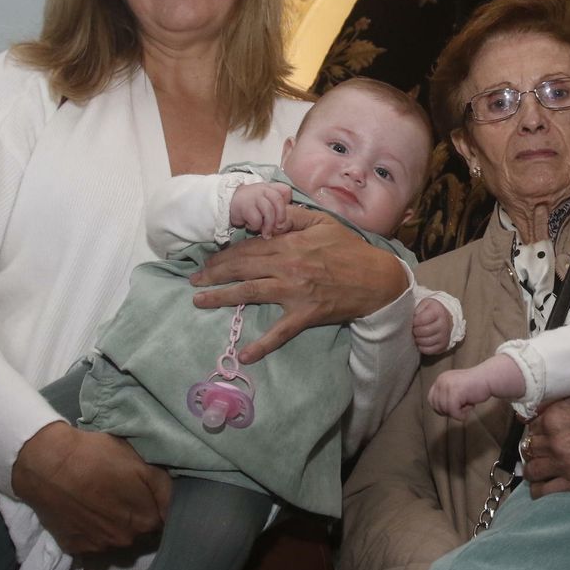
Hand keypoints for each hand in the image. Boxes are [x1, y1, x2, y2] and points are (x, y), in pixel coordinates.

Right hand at [10, 421, 170, 554]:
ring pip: (116, 537)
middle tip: (122, 493)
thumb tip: (173, 503)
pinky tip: (82, 510)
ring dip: (114, 524)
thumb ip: (163, 487)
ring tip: (100, 501)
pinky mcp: (74, 547)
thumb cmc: (99, 457)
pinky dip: (90, 530)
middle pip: (140, 530)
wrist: (48, 464)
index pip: (163, 519)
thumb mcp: (141, 462)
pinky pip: (91, 542)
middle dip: (137, 515)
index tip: (147, 494)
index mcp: (147, 520)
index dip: (158, 506)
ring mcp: (98, 547)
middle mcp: (126, 540)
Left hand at [189, 206, 407, 362]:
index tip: (207, 260)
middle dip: (213, 274)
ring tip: (199, 301)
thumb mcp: (323, 222)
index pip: (247, 248)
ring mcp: (294, 293)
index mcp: (289, 244)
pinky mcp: (304, 315)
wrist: (375, 279)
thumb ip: (293, 216)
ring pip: (250, 294)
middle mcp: (287, 267)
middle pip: (242, 269)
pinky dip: (262, 345)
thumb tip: (269, 215)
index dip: (224, 254)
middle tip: (193, 280)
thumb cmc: (350, 249)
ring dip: (220, 298)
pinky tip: (244, 355)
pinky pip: (279, 332)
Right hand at [229, 181, 292, 234]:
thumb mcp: (264, 200)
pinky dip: (254, 226)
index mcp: (270, 188)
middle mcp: (263, 189)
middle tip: (279, 228)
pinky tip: (250, 225)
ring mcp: (254, 196)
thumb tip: (286, 222)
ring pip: (268, 211)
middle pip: (278, 201)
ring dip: (268, 226)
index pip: (285, 190)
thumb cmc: (251, 204)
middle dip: (281, 217)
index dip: (288, 202)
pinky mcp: (245, 206)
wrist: (229, 202)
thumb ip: (276, 206)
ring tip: (265, 233)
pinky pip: (256, 220)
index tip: (284, 215)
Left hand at [412, 296, 452, 354]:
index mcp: (438, 311)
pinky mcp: (443, 346)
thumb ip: (417, 309)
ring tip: (418, 334)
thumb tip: (410, 319)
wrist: (445, 319)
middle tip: (415, 329)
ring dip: (418, 339)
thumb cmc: (431, 311)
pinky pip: (428, 350)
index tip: (414, 321)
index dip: (414, 322)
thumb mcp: (425, 304)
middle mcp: (444, 324)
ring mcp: (444, 336)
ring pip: (425, 342)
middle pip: (423, 332)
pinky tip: (421, 341)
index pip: (421, 320)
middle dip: (415, 331)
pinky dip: (422, 347)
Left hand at [429, 368, 493, 419]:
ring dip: (458, 412)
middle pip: (437, 407)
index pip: (431, 399)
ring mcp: (448, 386)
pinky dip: (462, 415)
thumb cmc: (475, 385)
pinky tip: (472, 406)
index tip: (454, 408)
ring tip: (469, 403)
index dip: (441, 408)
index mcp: (441, 379)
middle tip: (463, 406)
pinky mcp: (455, 392)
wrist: (489, 378)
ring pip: (445, 411)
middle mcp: (442, 381)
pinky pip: (454, 412)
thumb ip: (446, 395)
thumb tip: (438, 410)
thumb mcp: (456, 388)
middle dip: (450, 411)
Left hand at [523, 377, 569, 497]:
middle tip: (543, 447)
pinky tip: (543, 483)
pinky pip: (545, 491)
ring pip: (532, 470)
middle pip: (529, 448)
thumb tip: (534, 414)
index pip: (529, 426)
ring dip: (536, 466)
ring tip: (543, 465)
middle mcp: (556, 443)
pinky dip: (540, 488)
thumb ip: (554, 407)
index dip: (536, 428)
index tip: (541, 431)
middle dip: (535, 447)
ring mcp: (568, 465)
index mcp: (554, 418)